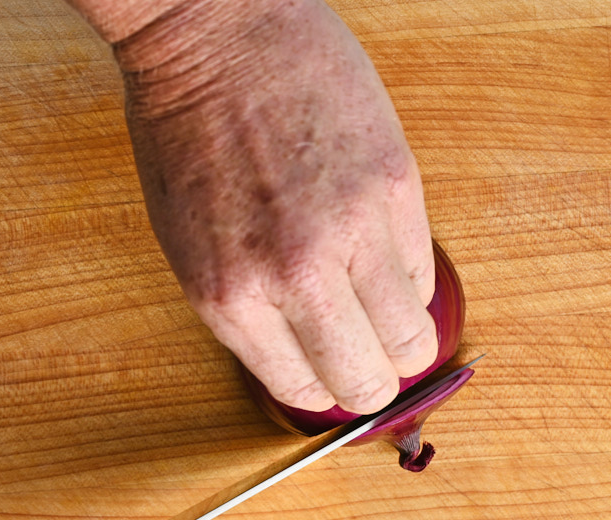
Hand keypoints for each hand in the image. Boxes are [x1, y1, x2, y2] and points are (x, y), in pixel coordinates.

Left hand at [111, 0, 436, 413]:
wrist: (217, 37)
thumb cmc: (187, 134)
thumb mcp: (187, 245)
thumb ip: (247, 311)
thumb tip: (303, 355)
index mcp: (230, 298)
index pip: (303, 389)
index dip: (323, 387)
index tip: (330, 371)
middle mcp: (294, 277)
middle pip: (367, 382)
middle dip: (370, 377)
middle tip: (369, 355)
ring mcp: (351, 233)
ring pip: (413, 340)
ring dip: (403, 337)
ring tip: (383, 308)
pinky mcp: (395, 187)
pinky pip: (423, 270)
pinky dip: (407, 275)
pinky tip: (382, 250)